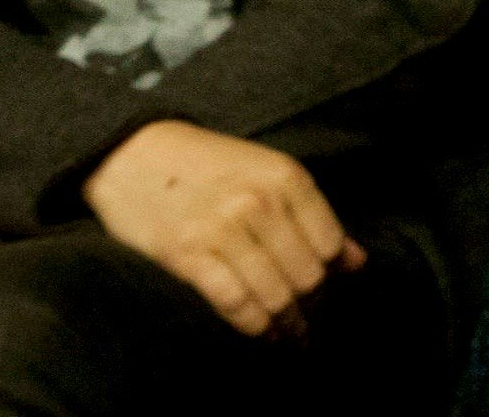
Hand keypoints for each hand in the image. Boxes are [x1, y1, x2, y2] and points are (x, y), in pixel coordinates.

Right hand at [79, 122, 353, 337]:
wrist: (132, 152)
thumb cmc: (204, 164)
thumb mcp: (265, 172)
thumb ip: (312, 215)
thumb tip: (356, 261)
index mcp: (286, 177)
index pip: (330, 245)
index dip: (332, 275)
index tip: (325, 290)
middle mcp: (259, 202)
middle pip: (306, 276)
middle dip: (311, 305)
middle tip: (307, 319)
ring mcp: (223, 230)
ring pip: (275, 295)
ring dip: (287, 324)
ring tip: (290, 335)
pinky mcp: (188, 255)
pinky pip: (235, 304)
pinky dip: (253, 326)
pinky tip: (261, 332)